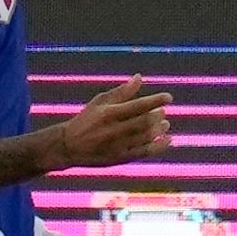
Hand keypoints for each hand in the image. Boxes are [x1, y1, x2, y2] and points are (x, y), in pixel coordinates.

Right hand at [56, 76, 172, 167]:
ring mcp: (118, 146)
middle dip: (157, 116)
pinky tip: (167, 140)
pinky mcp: (120, 158)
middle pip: (143, 122)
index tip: (168, 97)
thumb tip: (139, 77)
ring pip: (145, 137)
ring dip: (159, 130)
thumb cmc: (86, 120)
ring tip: (165, 124)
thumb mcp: (99, 102)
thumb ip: (121, 91)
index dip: (155, 101)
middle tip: (163, 111)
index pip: (137, 106)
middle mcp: (114, 130)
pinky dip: (158, 146)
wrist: (68, 146)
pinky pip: (143, 152)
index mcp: (109, 113)